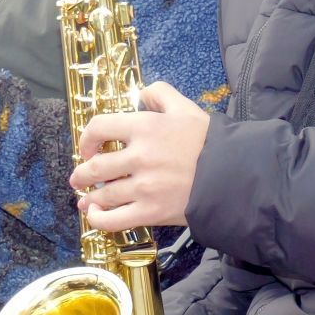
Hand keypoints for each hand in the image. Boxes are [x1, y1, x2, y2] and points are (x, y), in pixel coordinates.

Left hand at [69, 82, 209, 231]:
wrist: (235, 176)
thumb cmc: (211, 142)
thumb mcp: (187, 108)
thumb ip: (161, 94)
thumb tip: (142, 95)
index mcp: (145, 127)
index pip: (99, 127)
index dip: (86, 138)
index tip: (87, 146)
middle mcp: (139, 157)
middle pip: (95, 166)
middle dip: (82, 174)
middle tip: (79, 178)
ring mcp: (143, 187)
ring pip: (103, 194)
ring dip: (89, 197)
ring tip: (86, 200)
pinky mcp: (151, 212)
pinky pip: (114, 220)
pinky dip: (98, 219)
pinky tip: (94, 215)